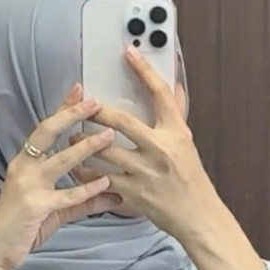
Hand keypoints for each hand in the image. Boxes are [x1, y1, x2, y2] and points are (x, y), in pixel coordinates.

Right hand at [0, 85, 120, 269]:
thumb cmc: (25, 228)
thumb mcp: (57, 210)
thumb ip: (84, 200)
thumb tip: (115, 194)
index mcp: (25, 163)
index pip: (45, 129)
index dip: (62, 108)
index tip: (80, 90)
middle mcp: (23, 167)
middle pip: (47, 132)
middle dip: (71, 114)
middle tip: (95, 101)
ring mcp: (28, 185)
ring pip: (60, 160)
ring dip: (86, 147)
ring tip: (108, 136)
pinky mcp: (35, 206)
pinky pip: (65, 195)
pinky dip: (87, 189)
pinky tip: (105, 183)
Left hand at [79, 47, 221, 243]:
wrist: (197, 217)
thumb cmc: (191, 179)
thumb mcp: (187, 143)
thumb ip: (176, 114)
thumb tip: (173, 86)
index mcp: (176, 133)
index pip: (160, 93)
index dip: (144, 70)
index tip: (129, 53)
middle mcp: (161, 150)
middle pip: (121, 121)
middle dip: (97, 111)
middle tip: (83, 107)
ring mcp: (145, 172)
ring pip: (104, 151)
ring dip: (84, 142)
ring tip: (73, 138)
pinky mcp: (133, 193)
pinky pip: (101, 178)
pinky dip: (85, 172)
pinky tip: (76, 166)